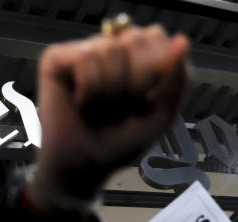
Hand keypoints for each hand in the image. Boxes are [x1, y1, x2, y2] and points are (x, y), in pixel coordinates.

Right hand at [29, 24, 190, 205]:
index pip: (156, 36)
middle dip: (135, 82)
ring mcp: (80, 50)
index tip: (142, 100)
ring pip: (111, 50)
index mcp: (134, 55)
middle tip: (118, 106)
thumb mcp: (160, 115)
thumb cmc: (119, 144)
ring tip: (97, 108)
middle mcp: (107, 46)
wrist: (84, 169)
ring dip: (110, 91)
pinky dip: (89, 89)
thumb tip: (182, 40)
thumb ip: (178, 79)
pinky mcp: (55, 60)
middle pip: (137, 38)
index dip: (155, 71)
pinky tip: (80, 103)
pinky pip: (85, 58)